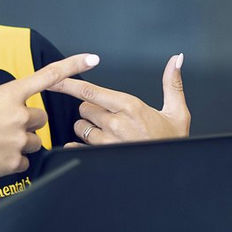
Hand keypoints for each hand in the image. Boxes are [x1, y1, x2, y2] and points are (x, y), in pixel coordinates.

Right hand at [0, 52, 100, 179]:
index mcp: (7, 95)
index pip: (47, 77)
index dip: (72, 66)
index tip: (92, 60)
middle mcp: (19, 115)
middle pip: (41, 118)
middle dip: (28, 123)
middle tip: (5, 129)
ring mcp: (19, 140)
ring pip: (35, 141)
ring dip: (21, 143)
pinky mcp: (15, 162)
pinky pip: (24, 162)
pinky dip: (12, 162)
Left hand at [55, 53, 189, 145]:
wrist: (171, 170)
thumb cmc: (172, 144)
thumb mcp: (177, 113)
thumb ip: (172, 84)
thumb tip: (176, 60)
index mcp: (130, 107)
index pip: (90, 91)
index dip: (69, 84)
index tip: (55, 79)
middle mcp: (115, 124)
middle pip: (83, 108)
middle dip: (91, 110)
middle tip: (111, 117)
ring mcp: (106, 142)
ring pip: (80, 127)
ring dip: (89, 128)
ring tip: (110, 133)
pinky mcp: (100, 157)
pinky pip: (77, 146)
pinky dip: (81, 145)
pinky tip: (96, 146)